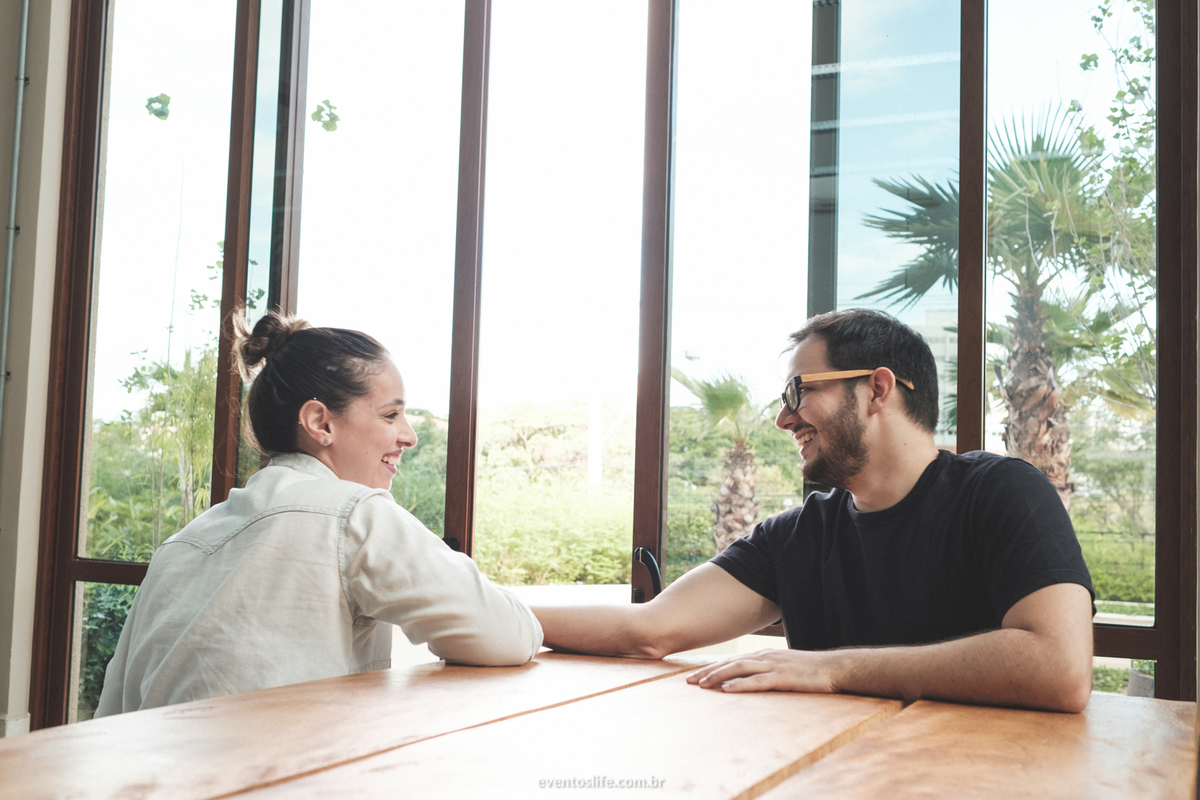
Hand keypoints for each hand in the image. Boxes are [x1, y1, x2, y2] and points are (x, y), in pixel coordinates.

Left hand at [686, 649, 841, 693]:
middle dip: (707, 672)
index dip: (711, 668)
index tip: (694, 676)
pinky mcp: (783, 677)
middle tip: (687, 682)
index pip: (731, 661)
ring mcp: (773, 665)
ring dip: (717, 676)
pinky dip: (740, 684)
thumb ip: (766, 672)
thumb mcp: (783, 669)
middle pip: (729, 663)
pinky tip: (727, 689)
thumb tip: (750, 681)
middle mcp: (764, 657)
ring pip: (738, 669)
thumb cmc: (810, 671)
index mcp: (763, 655)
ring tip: (701, 685)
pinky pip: (758, 681)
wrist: (835, 668)